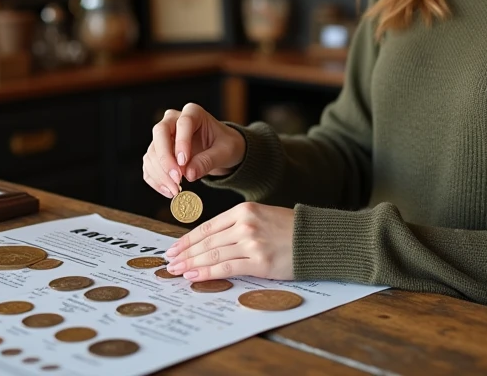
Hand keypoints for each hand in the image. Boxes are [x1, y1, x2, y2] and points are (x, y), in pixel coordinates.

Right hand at [142, 102, 244, 197]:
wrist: (220, 150)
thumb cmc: (225, 145)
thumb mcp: (225, 152)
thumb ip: (208, 160)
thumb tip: (189, 174)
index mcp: (193, 113)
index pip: (183, 123)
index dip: (181, 142)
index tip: (183, 163)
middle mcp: (174, 120)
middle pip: (160, 133)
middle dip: (165, 158)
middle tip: (177, 179)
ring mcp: (163, 135)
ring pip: (153, 151)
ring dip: (160, 173)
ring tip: (175, 190)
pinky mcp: (158, 151)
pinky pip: (150, 164)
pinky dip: (156, 179)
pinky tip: (168, 191)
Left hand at [164, 203, 294, 281]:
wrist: (316, 238)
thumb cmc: (289, 229)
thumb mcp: (261, 216)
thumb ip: (237, 225)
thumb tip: (210, 241)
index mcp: (243, 211)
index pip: (207, 227)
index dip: (187, 239)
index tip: (174, 248)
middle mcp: (245, 225)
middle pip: (206, 241)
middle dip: (185, 253)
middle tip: (169, 262)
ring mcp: (252, 243)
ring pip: (213, 254)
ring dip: (191, 264)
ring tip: (177, 271)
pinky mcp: (259, 262)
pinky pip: (227, 268)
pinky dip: (207, 273)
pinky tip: (195, 276)